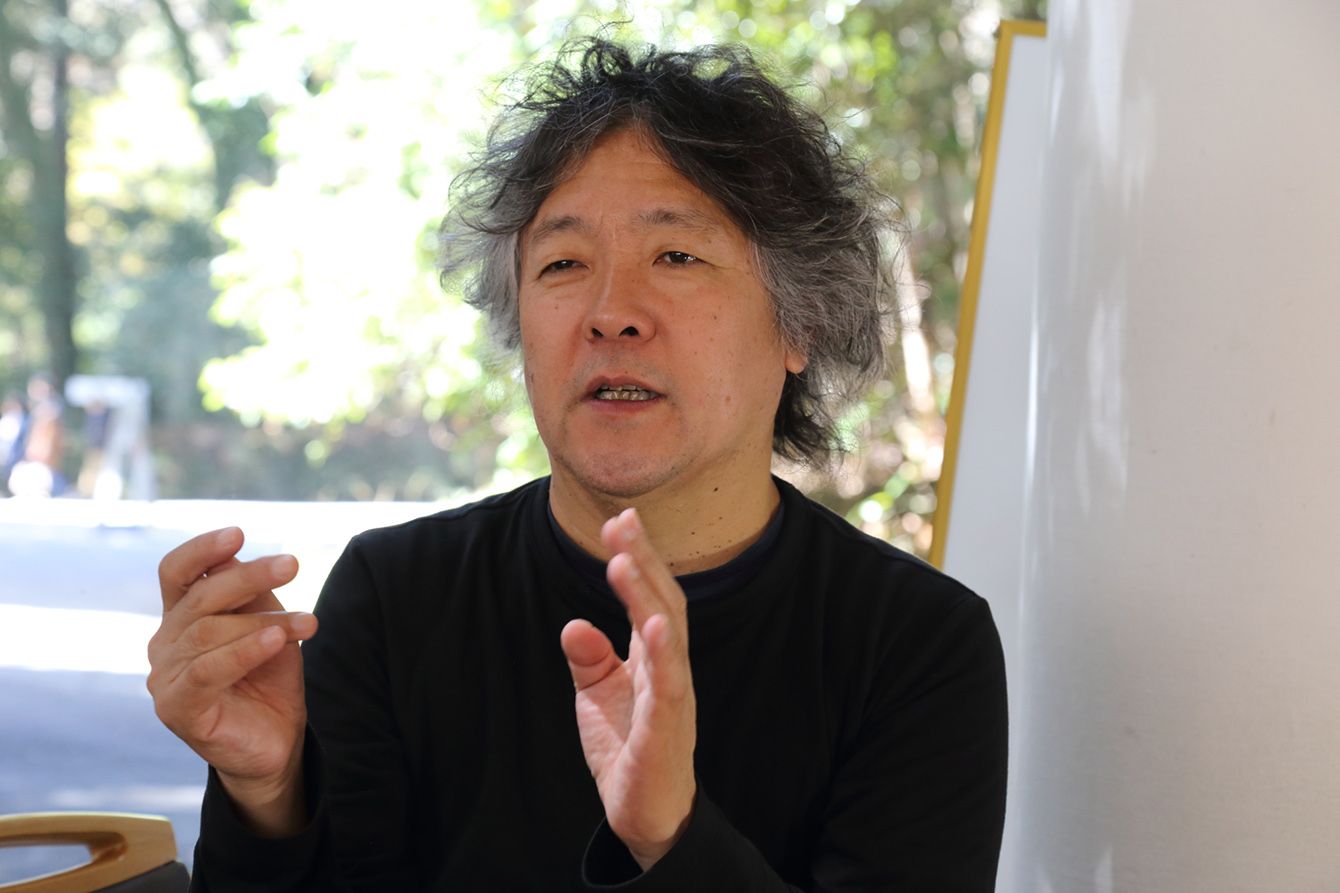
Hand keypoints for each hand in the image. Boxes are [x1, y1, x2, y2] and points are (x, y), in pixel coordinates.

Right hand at [147, 527, 315, 835]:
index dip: (202, 550)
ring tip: (306, 622)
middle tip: (293, 564)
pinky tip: (276, 641)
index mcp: (182, 616)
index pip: (176, 572)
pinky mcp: (177, 709)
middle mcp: (165, 642)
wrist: (276, 742)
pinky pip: (208, 671)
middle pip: (201, 597)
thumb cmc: (268, 677)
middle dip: (250, 577)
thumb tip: (236, 559)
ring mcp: (165, 677)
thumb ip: (251, 596)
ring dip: (264, 621)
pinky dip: (244, 651)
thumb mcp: (266, 625)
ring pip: (210, 632)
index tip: (238, 534)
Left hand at [560, 509, 696, 870]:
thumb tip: (575, 624)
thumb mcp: (598, 695)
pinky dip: (664, 656)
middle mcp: (671, 670)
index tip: (619, 520)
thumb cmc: (628, 748)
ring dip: (647, 598)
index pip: (651, 597)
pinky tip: (655, 626)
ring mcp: (673, 700)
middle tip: (621, 521)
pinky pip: (670, 689)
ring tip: (625, 561)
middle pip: (664, 604)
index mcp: (655, 657)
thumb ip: (588, 657)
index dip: (639, 558)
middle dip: (643, 562)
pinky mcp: (665, 734)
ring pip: (668, 639)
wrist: (645, 815)